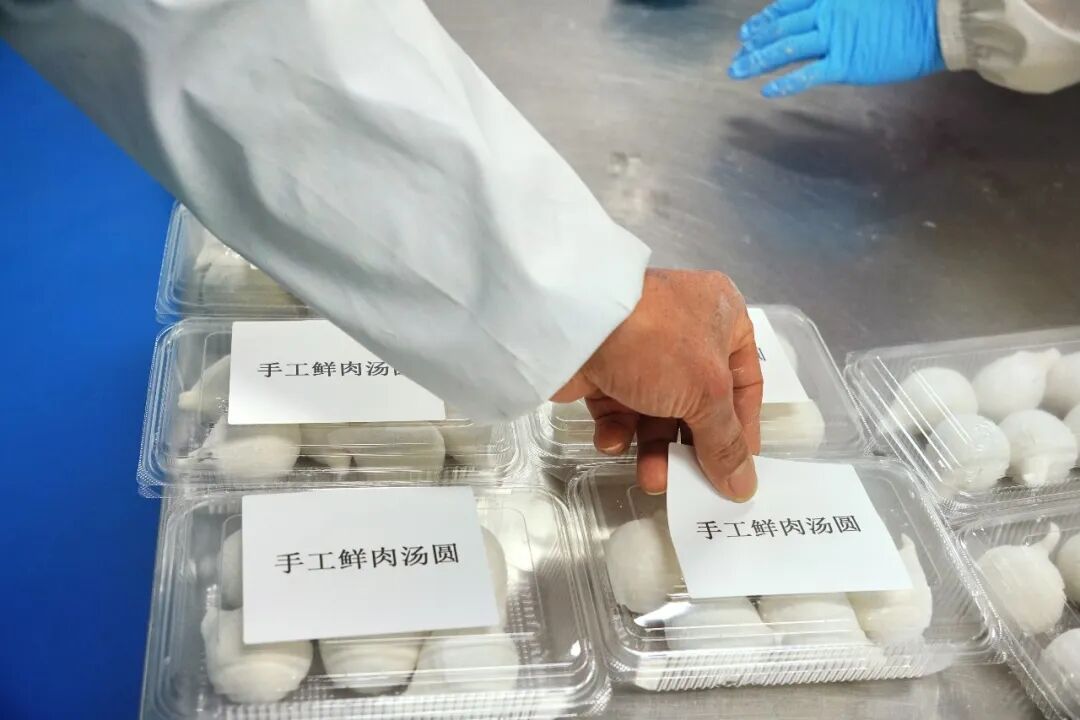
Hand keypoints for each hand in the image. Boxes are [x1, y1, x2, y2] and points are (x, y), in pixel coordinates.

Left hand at [553, 269, 762, 499]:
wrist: (575, 324)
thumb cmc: (659, 345)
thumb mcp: (706, 393)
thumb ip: (725, 444)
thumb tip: (744, 487)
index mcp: (724, 318)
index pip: (745, 383)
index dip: (742, 429)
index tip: (737, 471)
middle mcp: (686, 331)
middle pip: (700, 405)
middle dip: (691, 449)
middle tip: (689, 487)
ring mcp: (642, 350)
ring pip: (658, 412)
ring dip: (654, 449)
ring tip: (651, 479)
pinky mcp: (604, 368)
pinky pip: (620, 409)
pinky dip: (618, 430)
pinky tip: (612, 440)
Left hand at [729, 0, 944, 97]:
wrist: (938, 18)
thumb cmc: (914, 5)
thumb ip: (847, 6)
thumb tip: (828, 16)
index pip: (790, 5)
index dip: (767, 17)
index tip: (749, 29)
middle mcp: (828, 12)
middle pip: (782, 27)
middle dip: (755, 41)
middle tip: (736, 54)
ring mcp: (835, 37)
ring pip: (786, 49)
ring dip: (757, 61)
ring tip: (736, 71)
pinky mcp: (845, 63)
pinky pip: (807, 74)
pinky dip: (785, 83)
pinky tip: (767, 91)